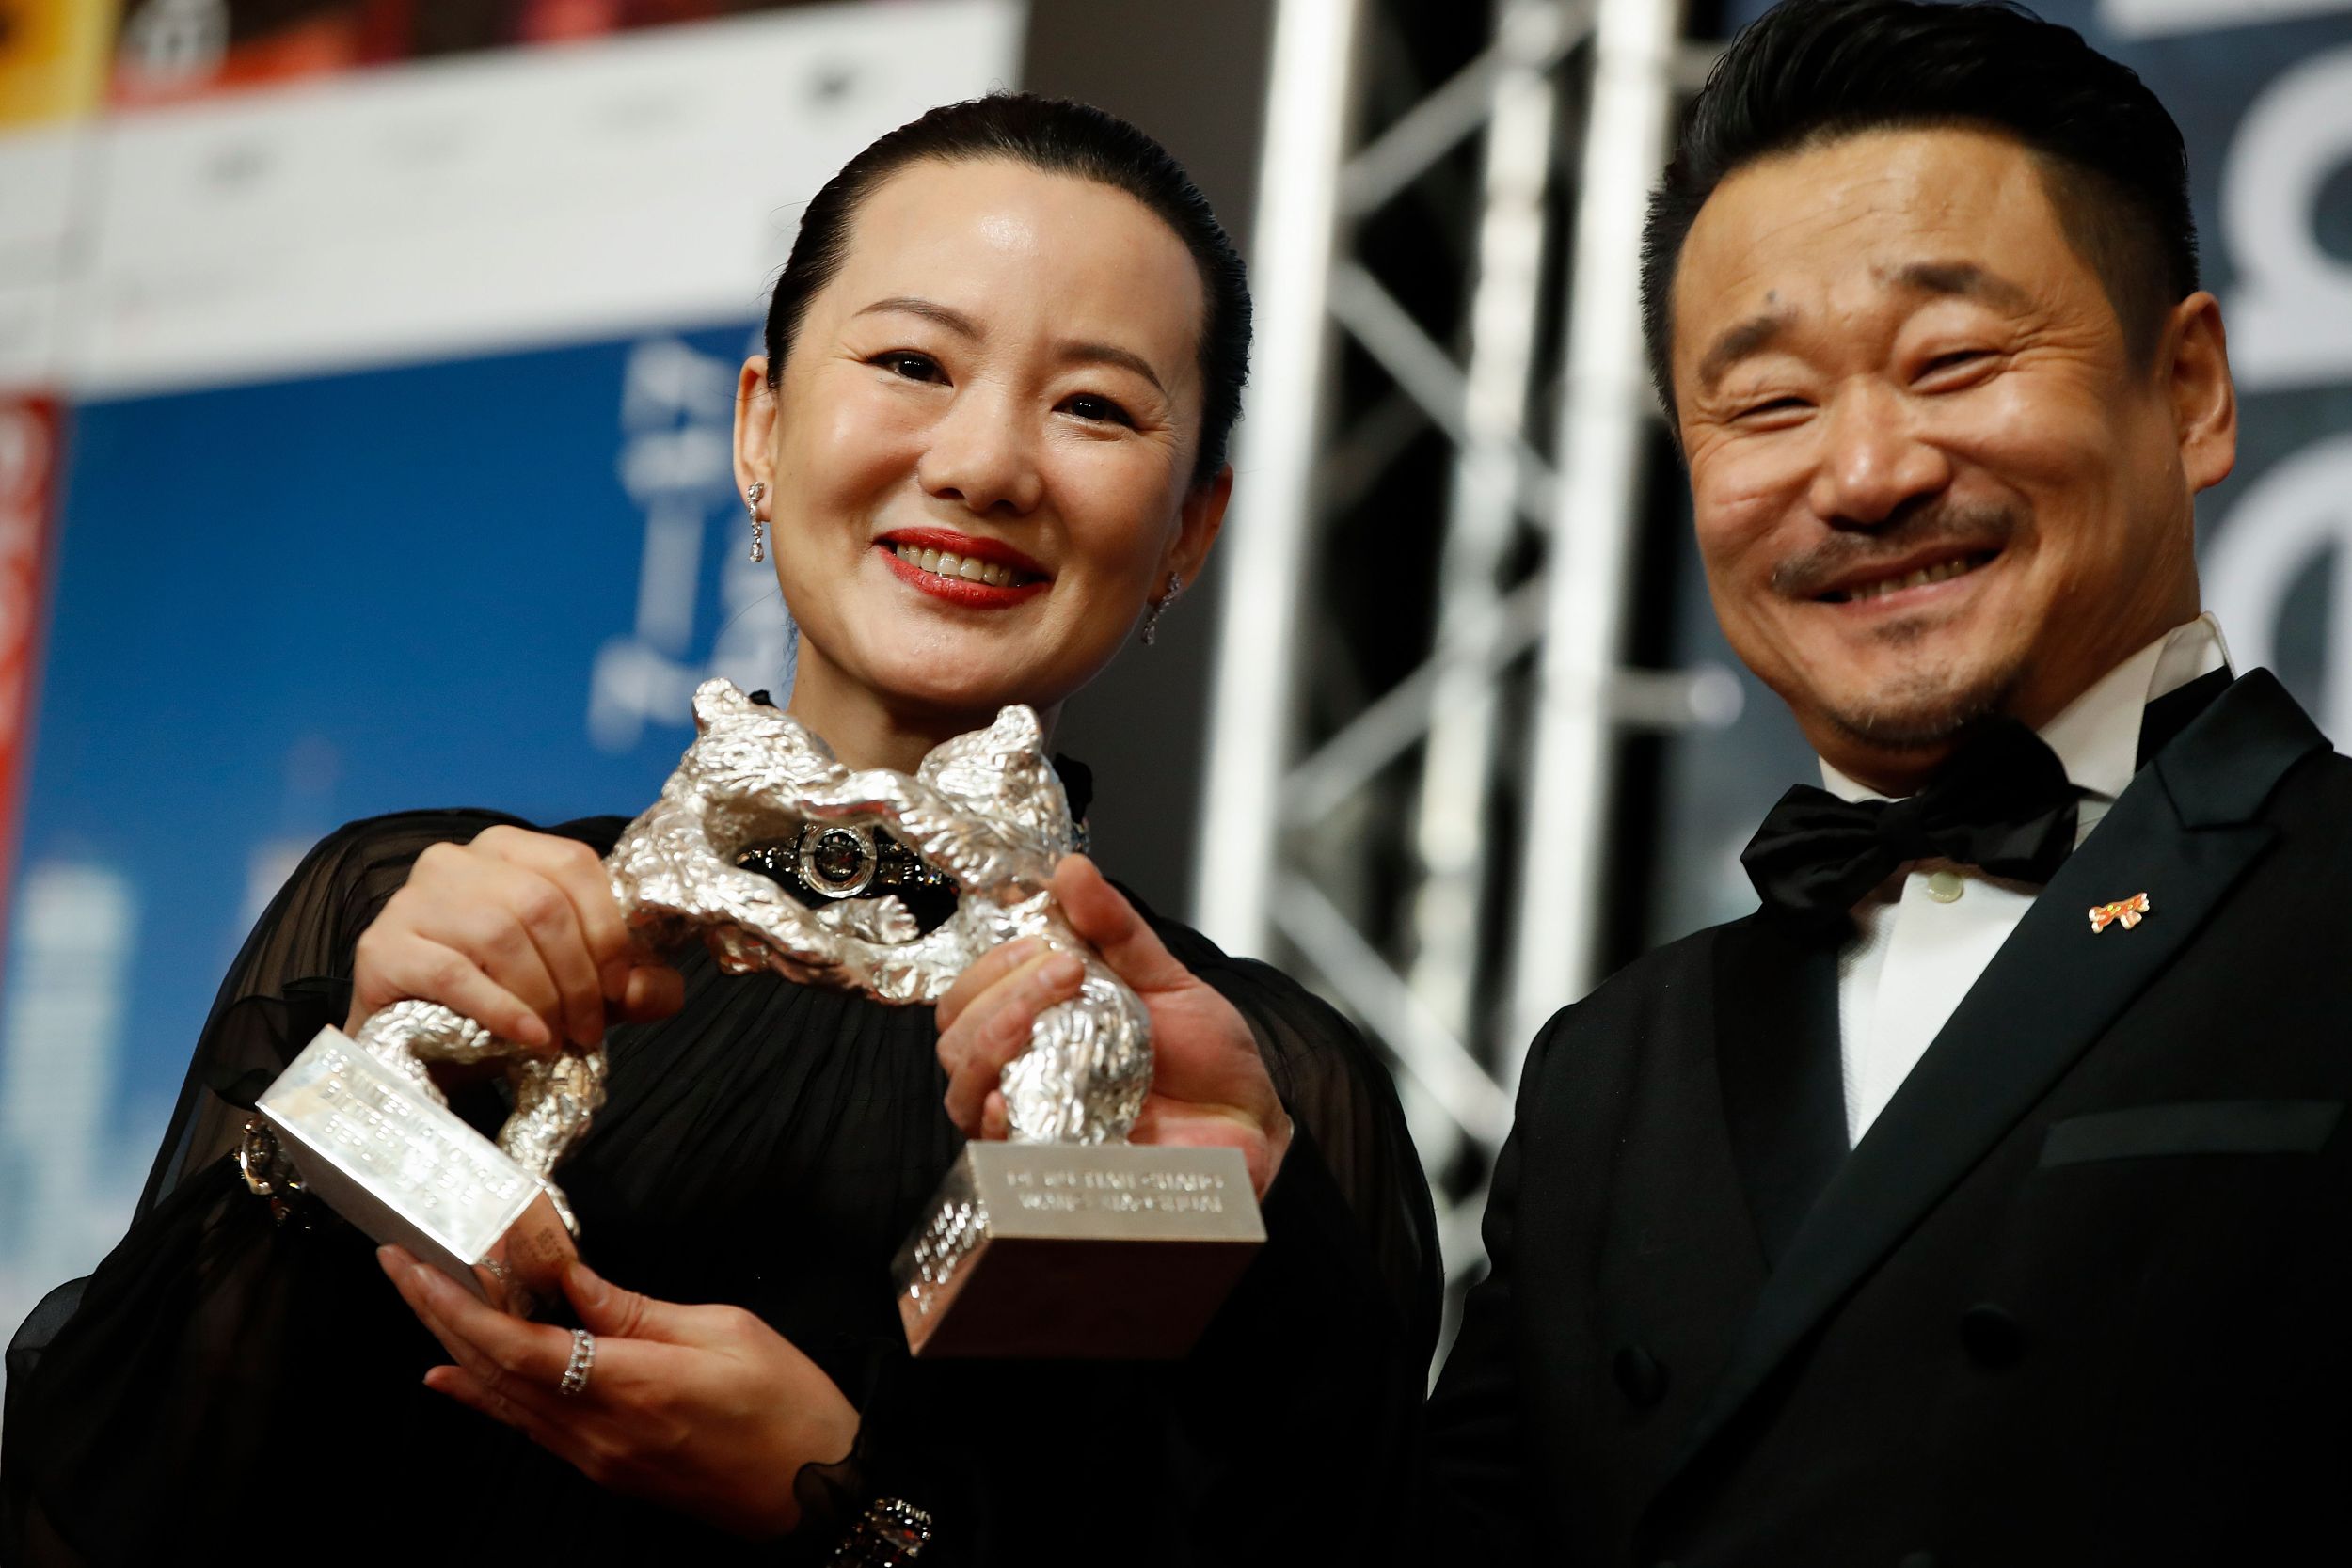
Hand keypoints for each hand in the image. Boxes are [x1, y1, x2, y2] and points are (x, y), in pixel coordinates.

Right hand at [348, 825, 681, 1052]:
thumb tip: (661, 989)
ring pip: (499, 933)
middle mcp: (455, 860)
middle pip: (541, 904)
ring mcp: (412, 899)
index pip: (575, 864)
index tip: (621, 989)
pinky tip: (526, 1039)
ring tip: (555, 1038)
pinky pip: (453, 972)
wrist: (410, 1050)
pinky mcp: (382, 946)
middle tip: (587, 1029)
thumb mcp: (574, 992)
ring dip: (541, 995)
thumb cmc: (495, 1005)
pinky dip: (500, 1009)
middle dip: (578, 976)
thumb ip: (627, 986)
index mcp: (508, 850)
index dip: (608, 929)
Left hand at [380, 1247, 859, 1539]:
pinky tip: (453, 1376)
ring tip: (419, 1301)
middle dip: (437, 1315)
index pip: (516, 1347)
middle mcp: (598, 1432)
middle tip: (399, 1266)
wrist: (819, 1492)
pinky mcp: (608, 1468)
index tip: (417, 1267)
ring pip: (504, 1401)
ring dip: (454, 1349)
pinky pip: (528, 1426)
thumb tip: (574, 1281)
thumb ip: (638, 1310)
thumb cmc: (789, 1407)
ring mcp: (598, 1457)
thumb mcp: (726, 1332)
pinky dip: (484, 1394)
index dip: (456, 1307)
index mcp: (632, 1386)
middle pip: (493, 1373)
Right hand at [934, 855, 1293, 1197]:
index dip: (991, 965)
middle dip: (998, 997)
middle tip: (1065, 973)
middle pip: (956, 1039)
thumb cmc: (1207, 1055)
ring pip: (963, 1090)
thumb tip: (1071, 868)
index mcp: (1037, 1023)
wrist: (1254, 1121)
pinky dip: (993, 1119)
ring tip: (1045, 1021)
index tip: (1047, 944)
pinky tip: (1010, 1096)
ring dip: (993, 1045)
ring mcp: (1035, 1122)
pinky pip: (996, 1151)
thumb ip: (1116, 929)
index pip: (968, 996)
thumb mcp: (1165, 977)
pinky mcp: (1054, 1167)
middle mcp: (1023, 1073)